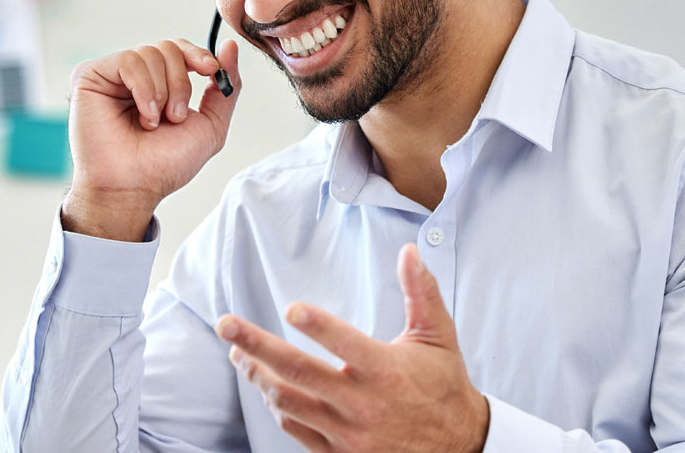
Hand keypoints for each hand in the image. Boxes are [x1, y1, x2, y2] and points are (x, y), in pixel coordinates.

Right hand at [62, 38, 240, 241]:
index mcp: (161, 84)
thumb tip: (231, 46)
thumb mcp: (211, 125)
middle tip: (176, 116)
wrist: (134, 187)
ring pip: (151, 52)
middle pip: (169, 48)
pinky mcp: (91, 75)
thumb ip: (226, 87)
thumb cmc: (166, 164)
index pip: (181, 49)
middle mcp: (137, 76)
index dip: (198, 54)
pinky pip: (129, 60)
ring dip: (162, 91)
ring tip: (154, 122)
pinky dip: (144, 88)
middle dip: (181, 83)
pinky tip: (143, 115)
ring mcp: (113, 75)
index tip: (211, 71)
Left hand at [216, 244, 489, 451]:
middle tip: (227, 325)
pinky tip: (264, 384)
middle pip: (298, 373)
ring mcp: (347, 432)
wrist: (458, 449)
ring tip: (237, 352)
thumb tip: (410, 251)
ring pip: (288, 402)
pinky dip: (277, 405)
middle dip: (256, 345)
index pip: (346, 345)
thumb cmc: (444, 385)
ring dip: (257, 375)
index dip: (318, 326)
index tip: (290, 308)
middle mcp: (362, 403)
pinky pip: (296, 428)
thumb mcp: (439, 336)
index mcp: (386, 371)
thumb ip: (421, 291)